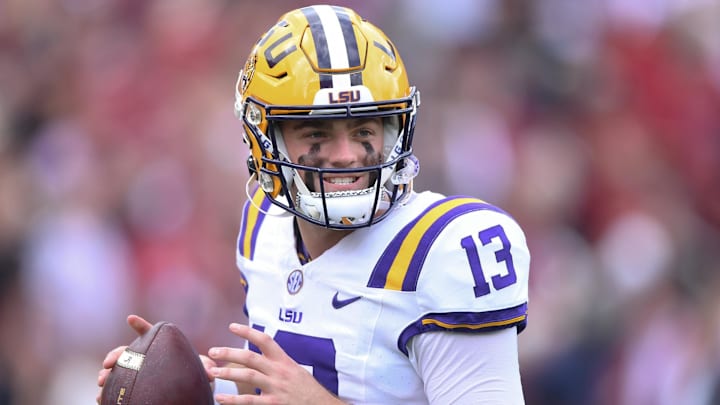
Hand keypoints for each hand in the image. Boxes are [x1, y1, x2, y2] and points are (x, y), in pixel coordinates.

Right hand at [95, 315, 217, 403]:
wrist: (187, 386)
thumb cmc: (193, 371)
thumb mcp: (201, 368)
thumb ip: (206, 367)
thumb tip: (213, 372)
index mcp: (160, 345)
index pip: (149, 332)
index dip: (140, 325)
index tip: (130, 319)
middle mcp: (145, 356)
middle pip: (127, 351)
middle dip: (115, 355)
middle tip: (107, 363)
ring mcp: (138, 370)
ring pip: (118, 369)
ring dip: (107, 373)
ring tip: (101, 380)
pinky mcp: (134, 385)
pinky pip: (118, 387)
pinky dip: (109, 392)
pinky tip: (101, 397)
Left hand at [208, 323, 344, 404]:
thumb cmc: (308, 390)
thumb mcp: (296, 371)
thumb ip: (279, 364)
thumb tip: (263, 358)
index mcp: (284, 361)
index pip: (264, 340)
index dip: (247, 331)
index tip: (232, 326)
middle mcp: (279, 371)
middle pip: (250, 357)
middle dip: (229, 353)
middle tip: (213, 352)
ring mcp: (276, 387)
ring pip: (248, 376)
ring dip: (228, 373)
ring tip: (212, 372)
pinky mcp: (274, 403)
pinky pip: (249, 400)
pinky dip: (233, 399)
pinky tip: (221, 397)